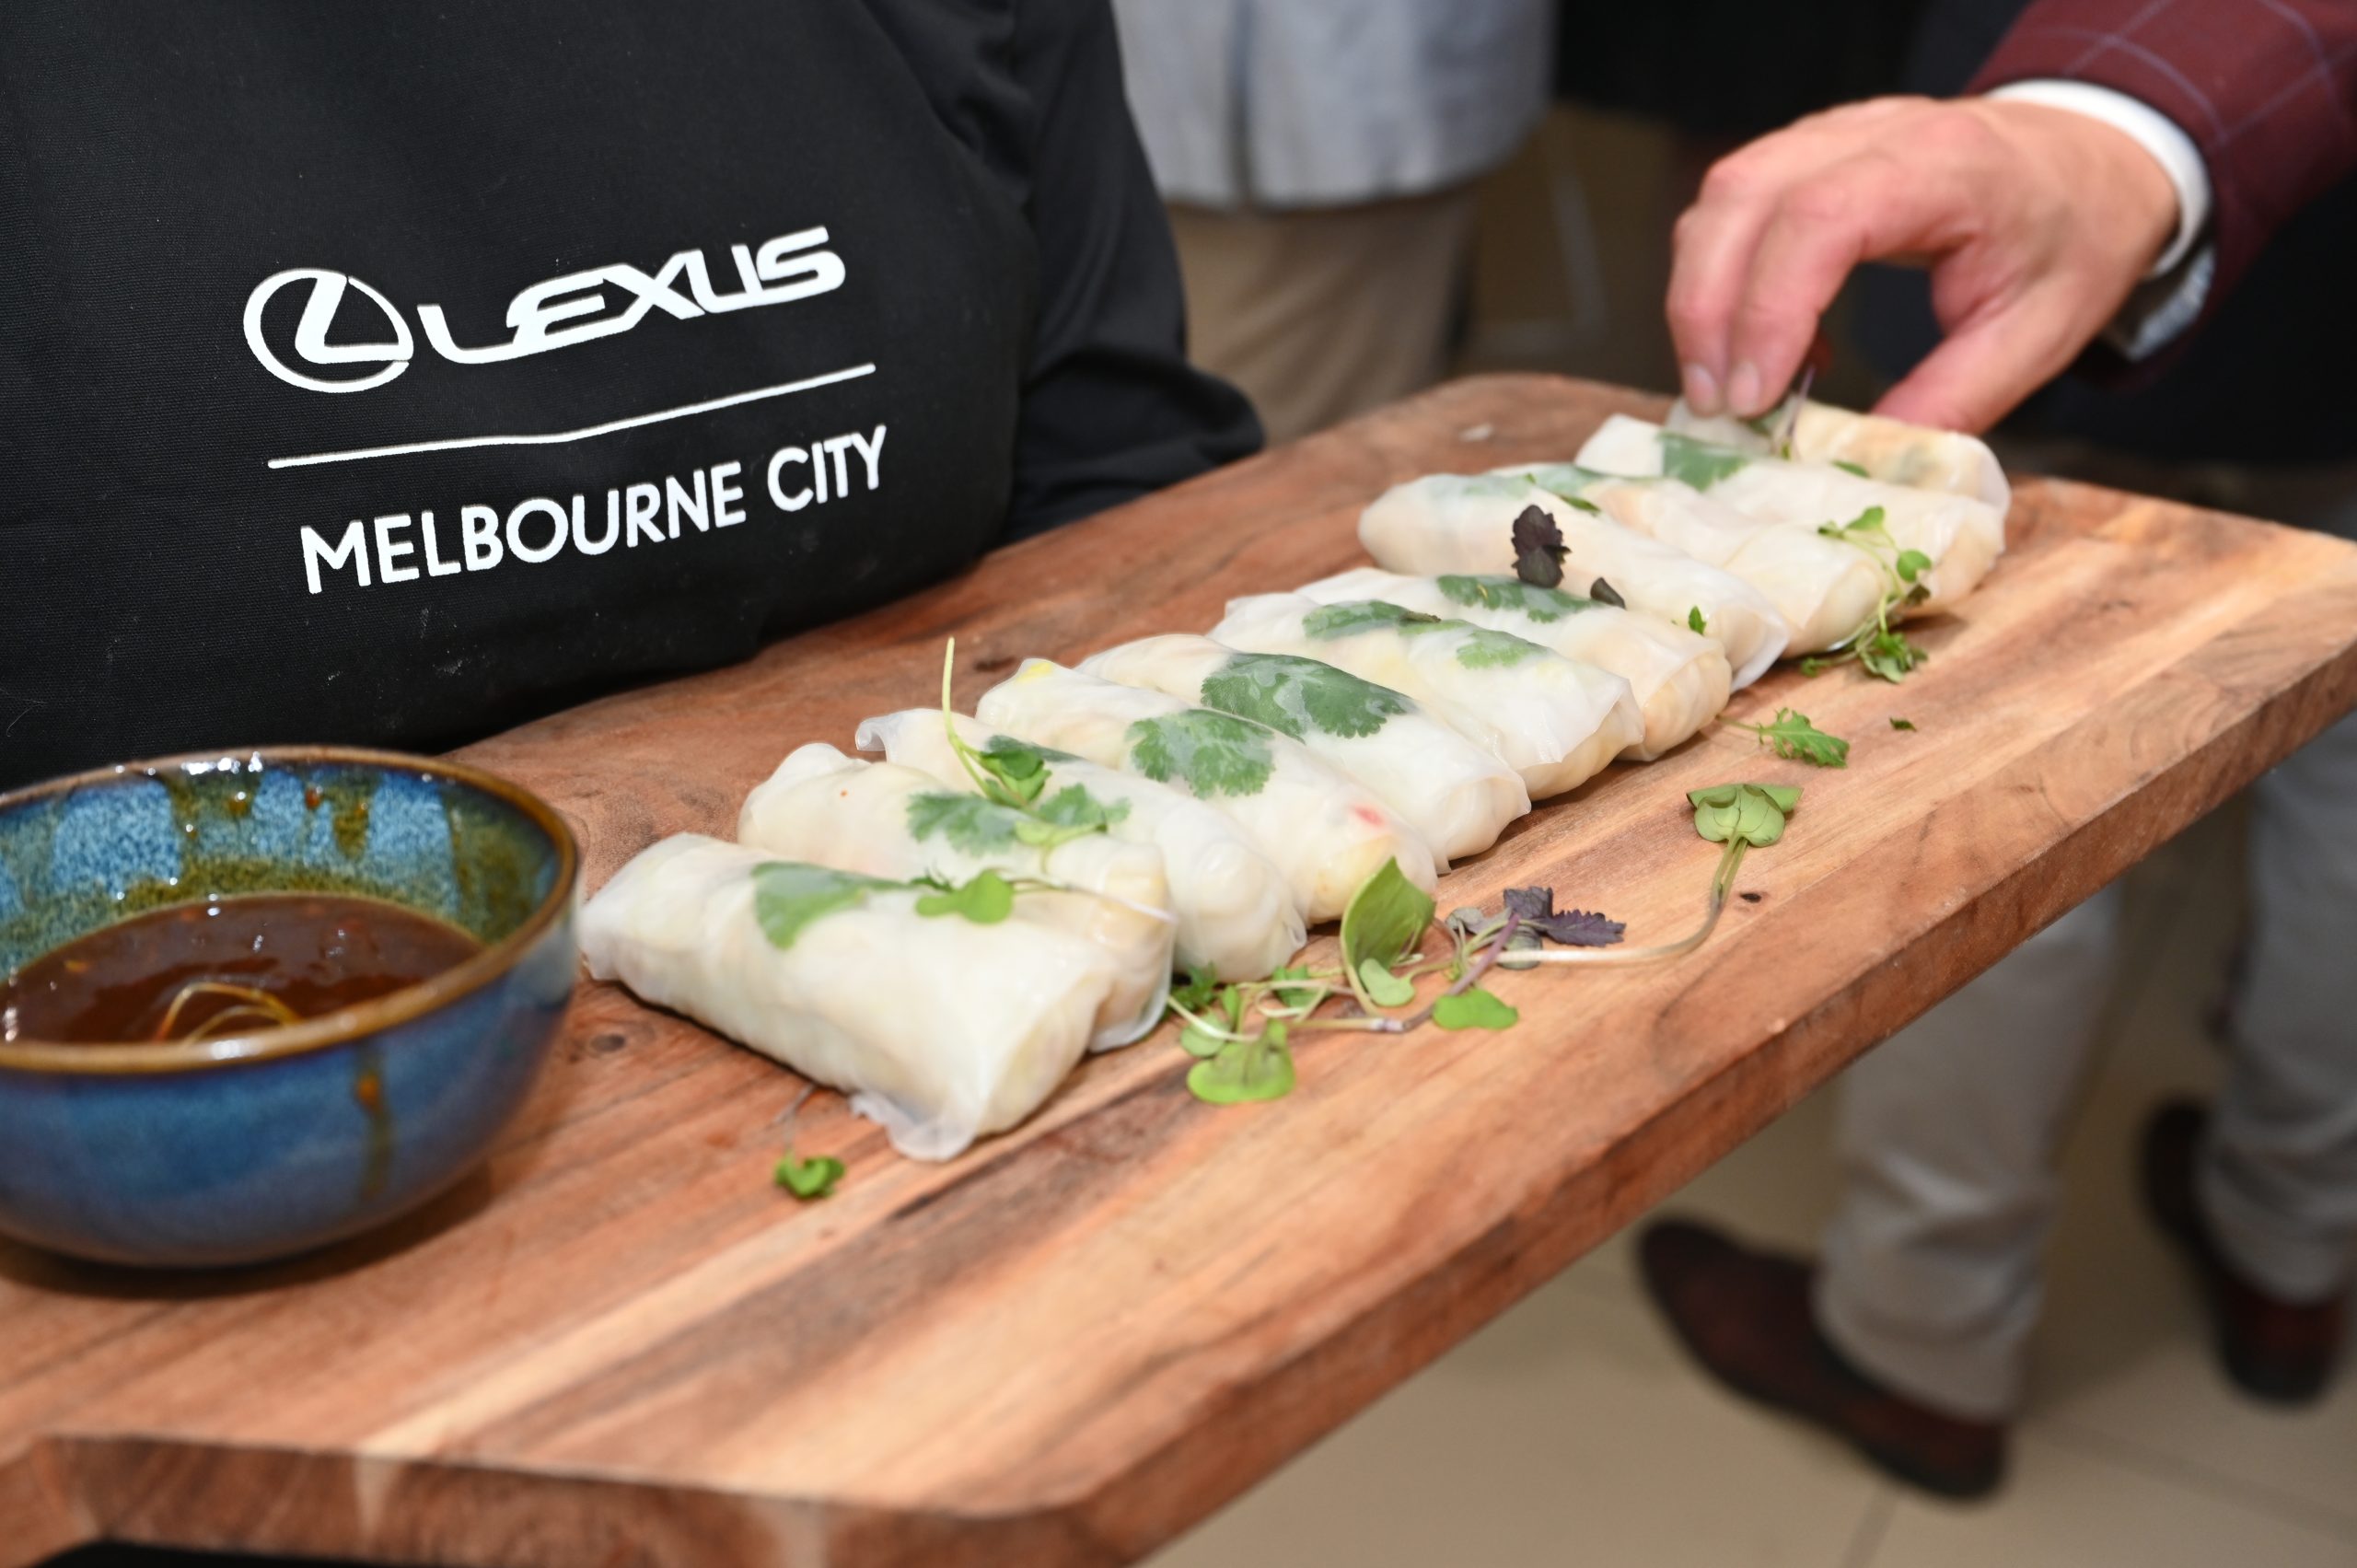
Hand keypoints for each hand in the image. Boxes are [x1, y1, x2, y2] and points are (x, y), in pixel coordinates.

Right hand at [1666, 95, 2180, 432]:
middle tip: (1716, 406)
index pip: (1821, 218)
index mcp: (1946, 167)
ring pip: (1722, 196)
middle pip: (1743, 195)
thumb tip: (1857, 464)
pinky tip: (1759, 340)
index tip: (1754, 399)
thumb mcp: (2036, 336)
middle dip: (1706, 309)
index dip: (1769, 310)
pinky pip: (1732, 204)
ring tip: (1723, 384)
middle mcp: (1875, 130)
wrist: (2092, 160)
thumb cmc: (2073, 239)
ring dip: (1699, 294)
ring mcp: (1832, 131)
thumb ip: (1948, 401)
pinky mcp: (1807, 150)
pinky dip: (1720, 276)